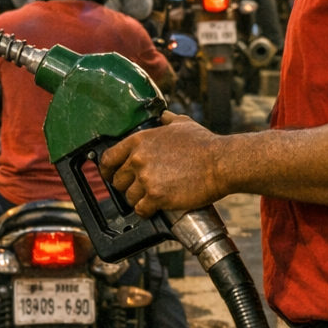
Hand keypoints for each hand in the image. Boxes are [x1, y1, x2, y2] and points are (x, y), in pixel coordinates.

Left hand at [100, 112, 225, 215]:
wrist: (220, 163)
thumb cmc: (204, 144)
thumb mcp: (182, 124)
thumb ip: (167, 120)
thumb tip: (163, 116)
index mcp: (139, 141)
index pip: (108, 158)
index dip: (107, 169)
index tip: (110, 175)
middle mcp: (138, 159)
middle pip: (118, 180)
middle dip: (127, 186)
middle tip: (139, 189)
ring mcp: (146, 178)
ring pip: (129, 197)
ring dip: (138, 200)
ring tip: (150, 199)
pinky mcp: (156, 196)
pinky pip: (141, 210)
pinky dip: (146, 211)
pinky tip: (154, 209)